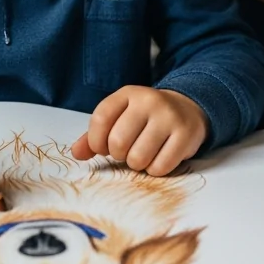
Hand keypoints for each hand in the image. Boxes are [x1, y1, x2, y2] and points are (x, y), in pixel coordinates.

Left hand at [70, 86, 208, 175]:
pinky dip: (156, 169)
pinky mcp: (185, 135)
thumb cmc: (145, 118)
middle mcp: (149, 101)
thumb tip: (76, 153)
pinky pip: (160, 167)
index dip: (96, 141)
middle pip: (118, 142)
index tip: (103, 147)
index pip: (101, 118)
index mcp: (128, 94)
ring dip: (138, 164)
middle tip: (129, 150)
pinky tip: (160, 156)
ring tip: (145, 152)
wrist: (187, 109)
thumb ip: (96, 135)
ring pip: (138, 158)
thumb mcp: (121, 117)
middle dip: (119, 155)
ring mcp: (169, 117)